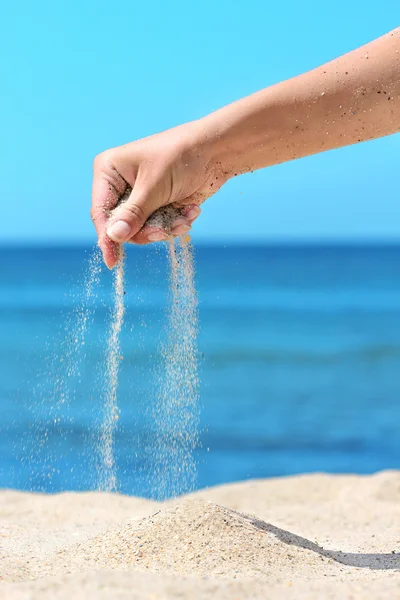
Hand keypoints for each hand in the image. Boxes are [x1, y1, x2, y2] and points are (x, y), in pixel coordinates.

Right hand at [91, 120, 225, 267]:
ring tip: (185, 218)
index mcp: (109, 171)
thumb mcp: (153, 187)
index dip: (106, 237)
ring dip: (166, 227)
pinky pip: (160, 227)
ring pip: (143, 230)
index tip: (112, 261)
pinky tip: (191, 211)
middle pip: (123, 226)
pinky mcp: (159, 205)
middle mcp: (121, 185)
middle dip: (147, 230)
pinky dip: (176, 223)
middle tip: (164, 231)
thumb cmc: (180, 157)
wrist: (215, 151)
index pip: (101, 211)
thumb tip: (114, 236)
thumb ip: (133, 214)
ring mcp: (141, 197)